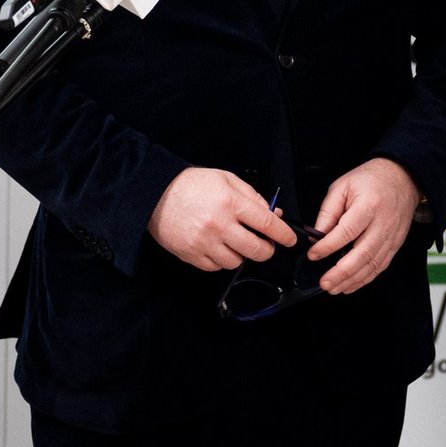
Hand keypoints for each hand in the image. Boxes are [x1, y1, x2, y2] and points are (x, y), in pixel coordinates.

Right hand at [148, 167, 295, 270]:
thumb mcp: (226, 179)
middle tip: (265, 245)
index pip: (268, 224)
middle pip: (257, 249)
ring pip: (237, 262)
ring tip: (236, 242)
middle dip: (267, 250)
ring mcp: (205, 243)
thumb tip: (275, 214)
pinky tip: (219, 247)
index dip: (284, 234)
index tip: (290, 239)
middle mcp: (220, 225)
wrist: (155, 194)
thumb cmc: (192, 184)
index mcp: (231, 203)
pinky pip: (216, 267)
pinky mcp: (192, 255)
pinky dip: (222, 260)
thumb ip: (253, 196)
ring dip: (242, 255)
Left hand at [310, 157, 419, 294]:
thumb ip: (328, 212)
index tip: (313, 255)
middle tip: (324, 282)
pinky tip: (350, 285)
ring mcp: (392, 236)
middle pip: (362, 253)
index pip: (347, 231)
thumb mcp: (343, 186)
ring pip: (372, 264)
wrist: (402, 178)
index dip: (328, 246)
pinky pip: (380, 266)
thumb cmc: (370, 180)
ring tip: (334, 288)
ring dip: (352, 280)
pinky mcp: (395, 244)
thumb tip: (316, 236)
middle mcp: (383, 223)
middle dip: (341, 272)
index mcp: (368, 205)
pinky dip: (365, 278)